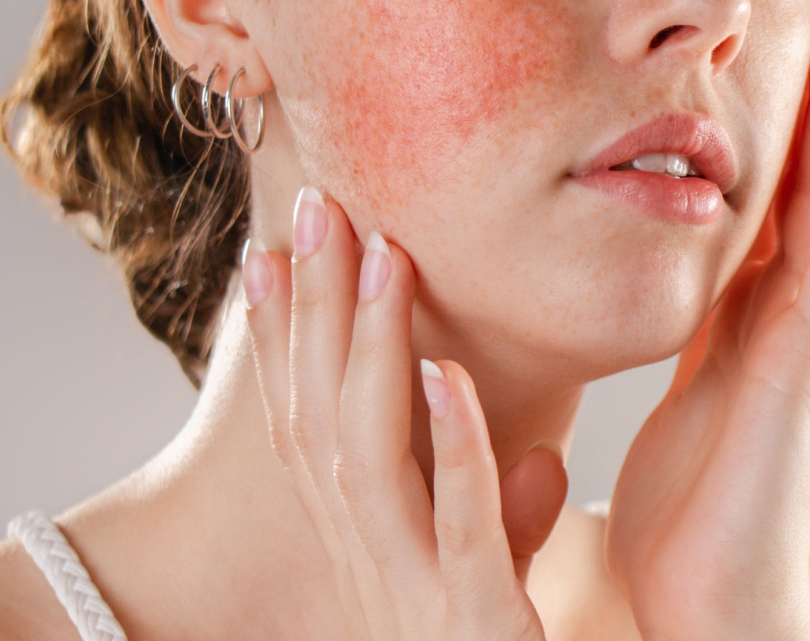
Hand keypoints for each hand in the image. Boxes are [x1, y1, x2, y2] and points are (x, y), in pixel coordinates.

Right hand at [240, 191, 566, 639]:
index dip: (280, 339)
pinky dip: (452, 445)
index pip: (306, 425)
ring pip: (370, 455)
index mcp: (367, 548)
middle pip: (320, 420)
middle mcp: (369, 562)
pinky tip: (446, 373)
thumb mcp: (499, 587)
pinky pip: (458, 522)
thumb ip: (506, 519)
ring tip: (381, 258)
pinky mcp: (473, 616)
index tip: (266, 249)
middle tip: (312, 209)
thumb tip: (543, 457)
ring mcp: (412, 590)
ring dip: (370, 353)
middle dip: (311, 314)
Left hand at [606, 0, 809, 640]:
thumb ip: (688, 340)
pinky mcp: (805, 365)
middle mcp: (785, 310)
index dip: (782, 114)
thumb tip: (670, 293)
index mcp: (745, 314)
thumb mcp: (680, 398)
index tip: (788, 35)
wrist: (713, 606)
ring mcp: (805, 333)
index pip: (769, 190)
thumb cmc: (694, 519)